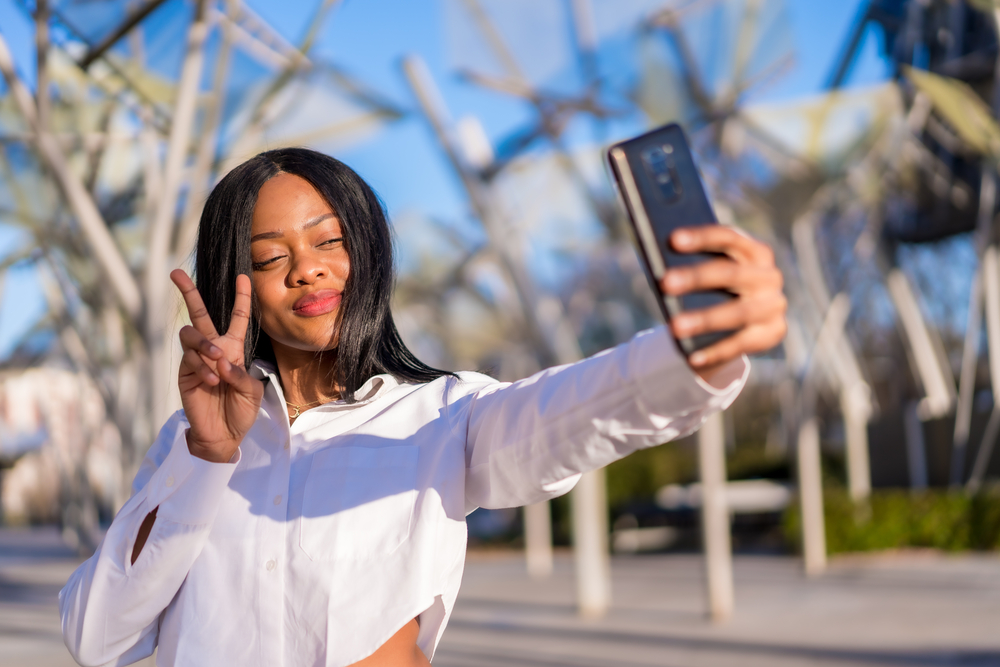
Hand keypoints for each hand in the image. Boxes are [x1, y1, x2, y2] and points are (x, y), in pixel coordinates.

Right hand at [171, 269, 263, 462]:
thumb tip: (221, 361)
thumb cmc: (241, 411)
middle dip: (188, 292)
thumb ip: (240, 374)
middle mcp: (213, 349)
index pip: (237, 318)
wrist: (223, 434)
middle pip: (199, 314)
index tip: (243, 276)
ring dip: (204, 345)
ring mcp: (197, 359)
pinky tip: (212, 382)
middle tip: (175, 274)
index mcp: (234, 348)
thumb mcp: (251, 392)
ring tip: (217, 363)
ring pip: (191, 334)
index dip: (241, 297)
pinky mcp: (185, 373)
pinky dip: (203, 369)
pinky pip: (190, 359)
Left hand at [659, 226, 786, 382]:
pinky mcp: (772, 333)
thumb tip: (662, 271)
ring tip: (675, 326)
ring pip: (737, 313)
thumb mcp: (712, 272)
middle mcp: (768, 276)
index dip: (701, 237)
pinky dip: (715, 352)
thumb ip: (695, 266)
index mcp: (755, 251)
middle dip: (696, 278)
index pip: (728, 238)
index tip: (672, 239)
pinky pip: (741, 344)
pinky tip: (691, 358)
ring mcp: (773, 306)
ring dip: (705, 319)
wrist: (750, 319)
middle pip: (730, 274)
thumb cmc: (718, 287)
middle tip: (665, 282)